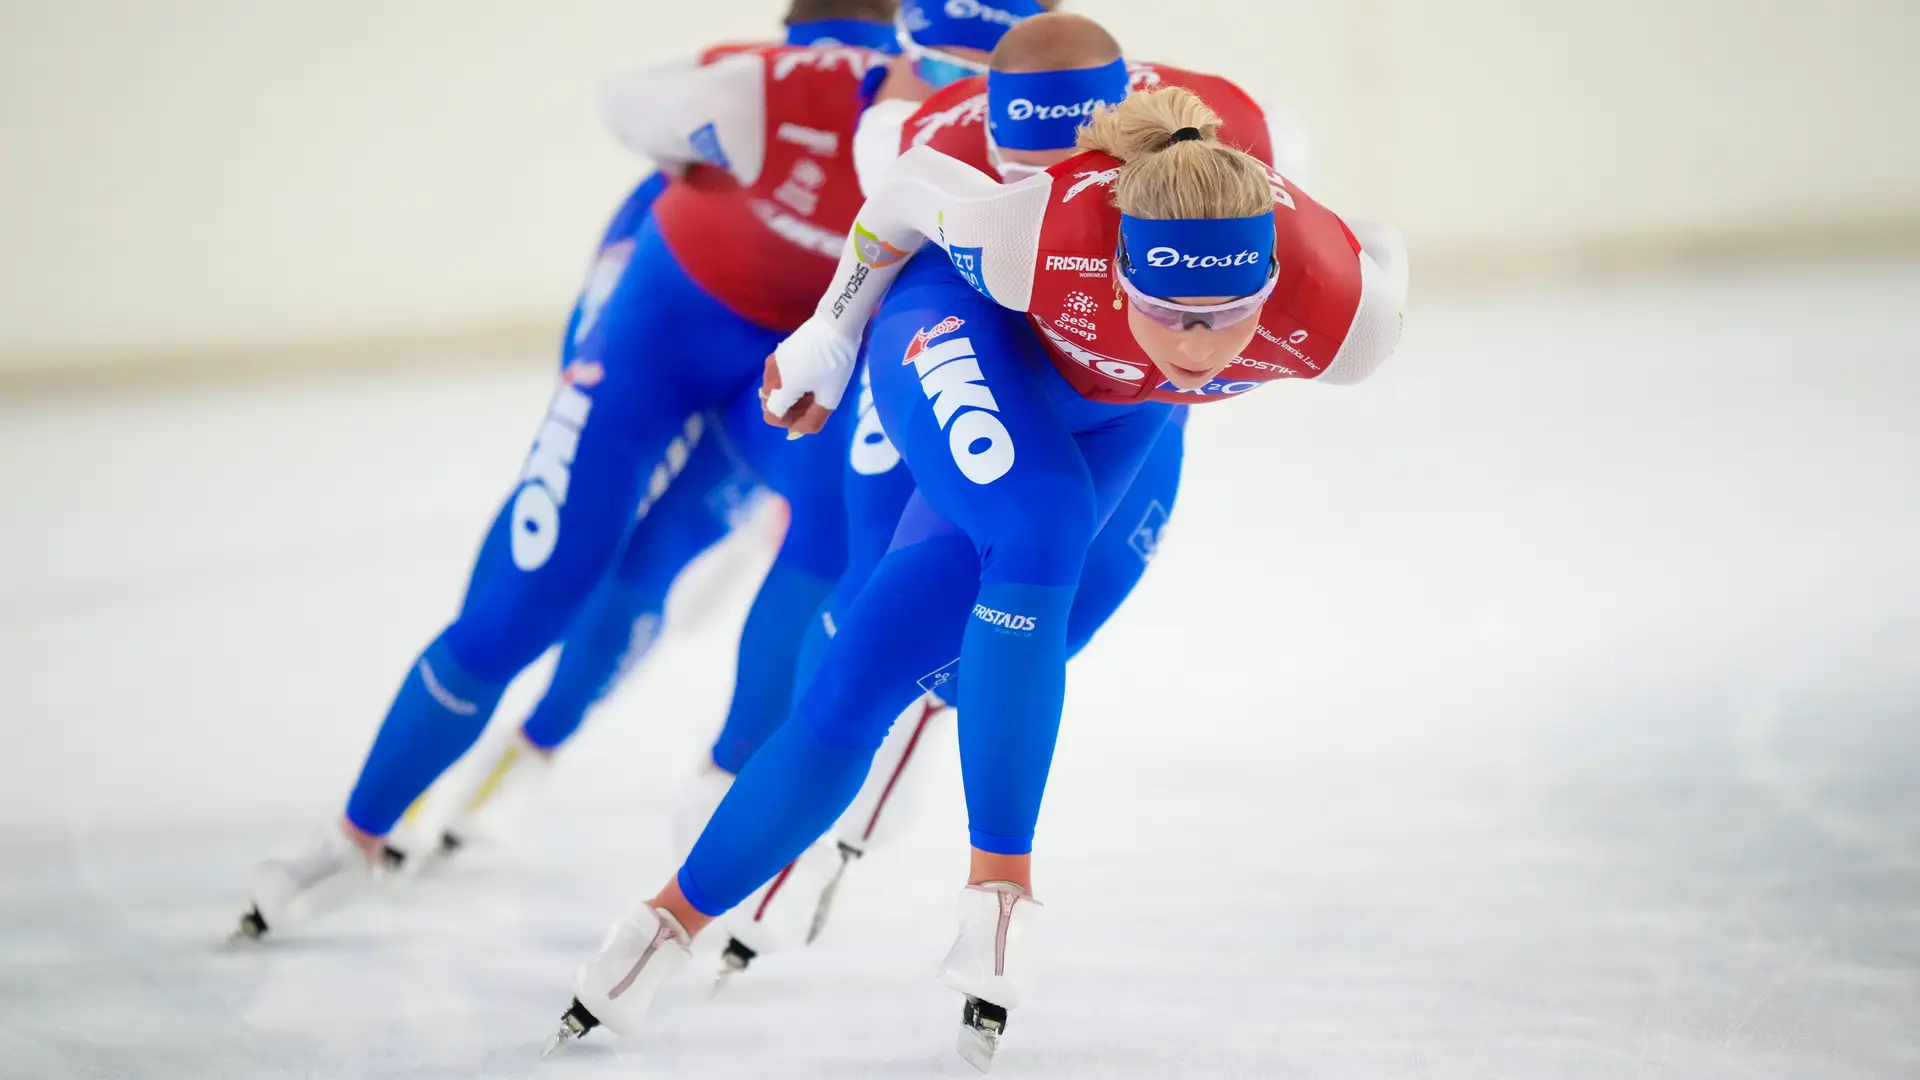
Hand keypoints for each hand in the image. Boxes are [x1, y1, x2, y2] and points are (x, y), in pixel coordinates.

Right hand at [761, 316, 857, 435]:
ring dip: (789, 396)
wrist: (835, 324)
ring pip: (774, 390)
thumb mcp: (830, 396)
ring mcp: (773, 362)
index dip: (789, 422)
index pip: (772, 416)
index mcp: (782, 387)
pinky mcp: (779, 352)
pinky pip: (777, 376)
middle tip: (813, 402)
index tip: (808, 414)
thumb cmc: (835, 363)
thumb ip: (814, 419)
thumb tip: (799, 430)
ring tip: (813, 389)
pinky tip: (808, 376)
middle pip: (771, 404)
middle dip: (789, 409)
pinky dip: (788, 383)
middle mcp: (771, 375)